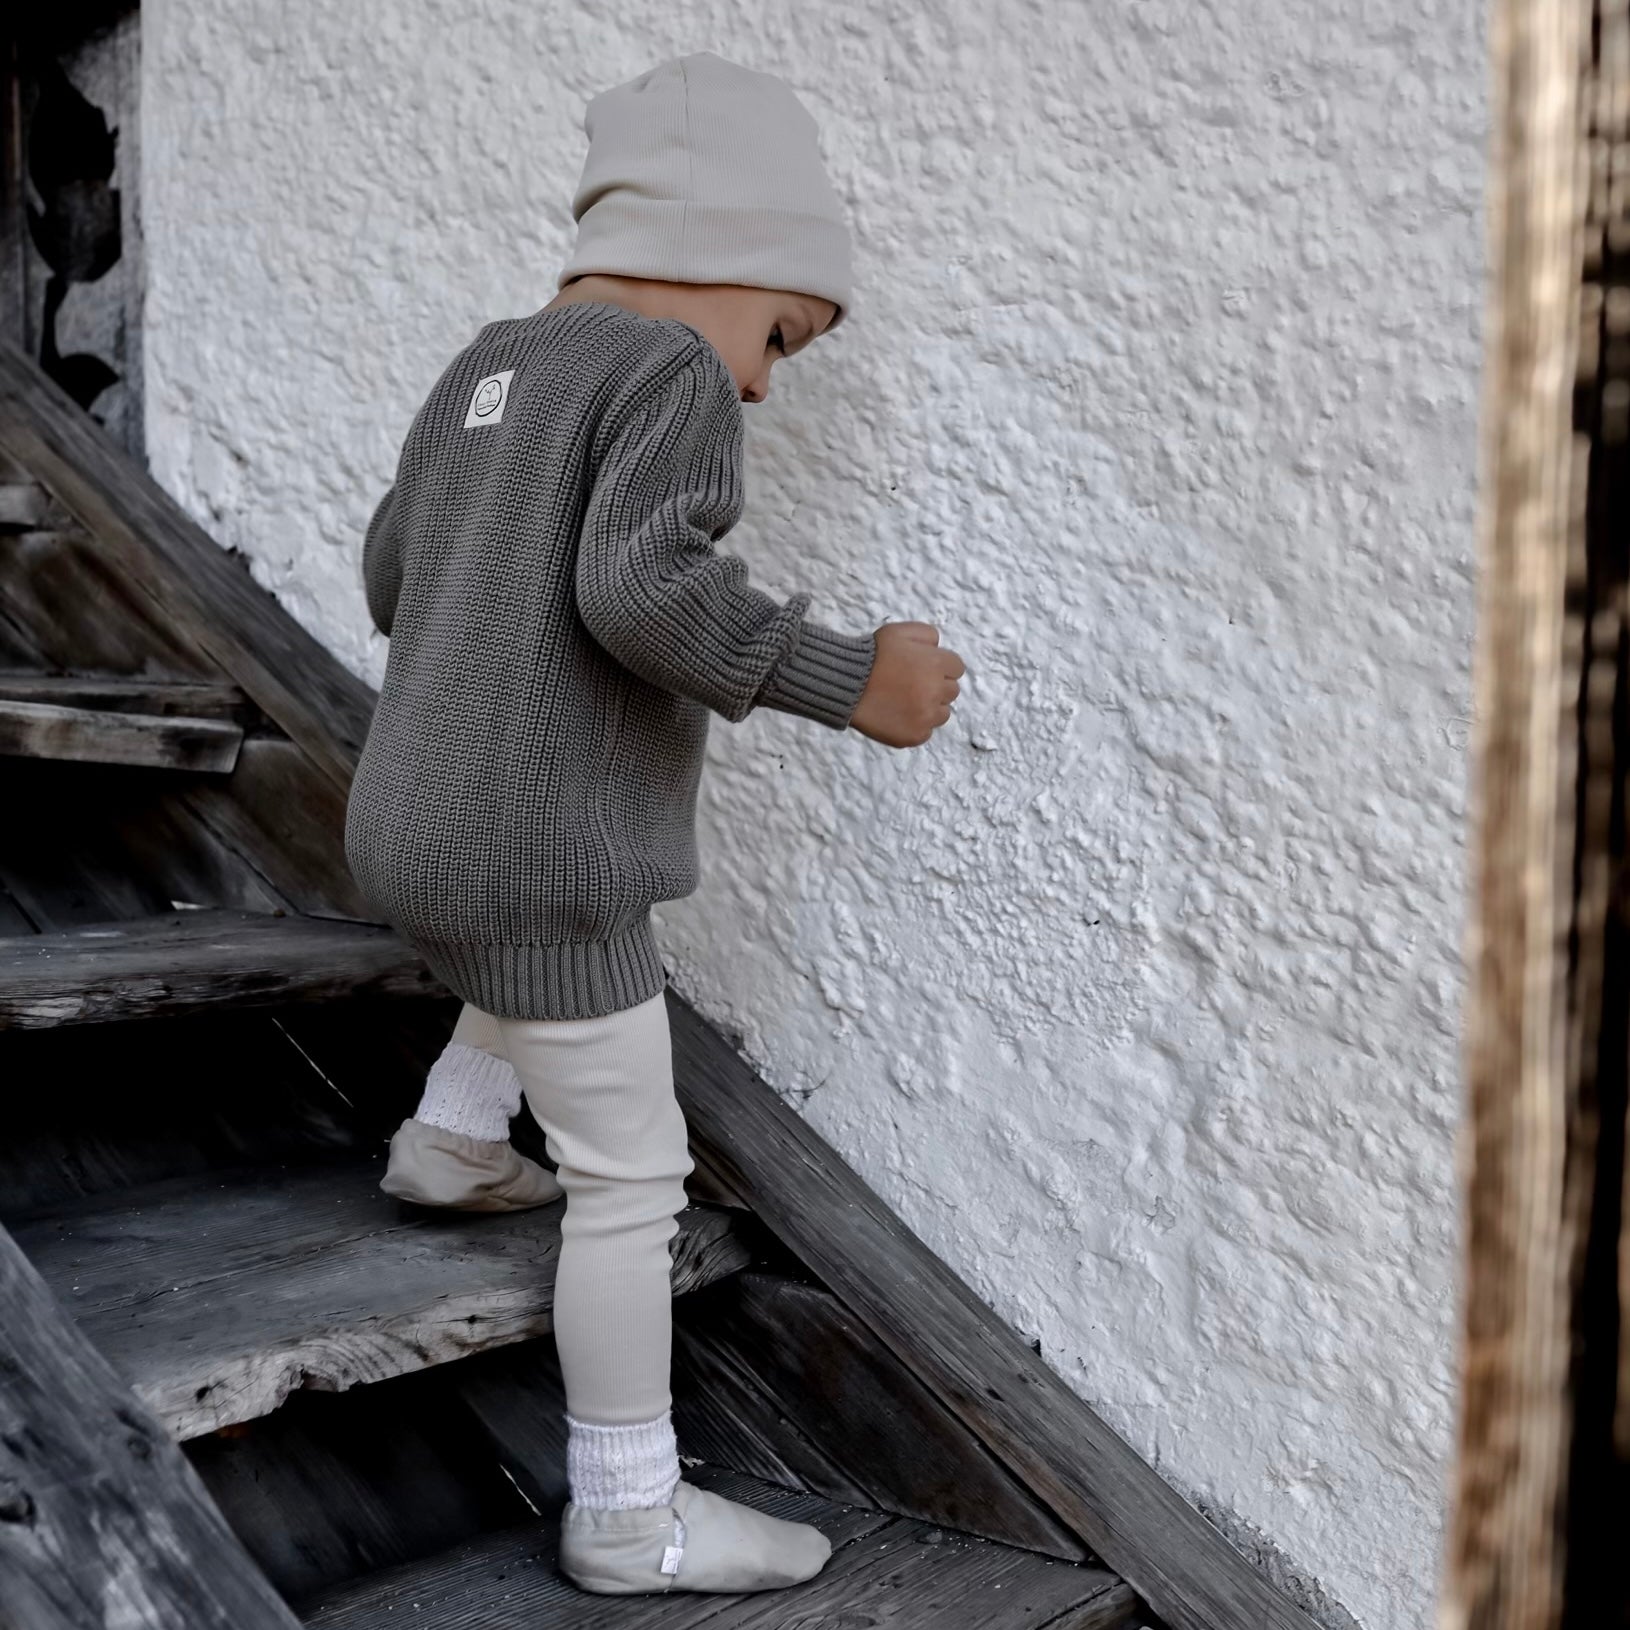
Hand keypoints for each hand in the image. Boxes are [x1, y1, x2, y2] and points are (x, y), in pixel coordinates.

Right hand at [849, 621, 964, 747]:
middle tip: (912, 685)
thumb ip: (927, 634)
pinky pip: (926, 732)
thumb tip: (939, 647)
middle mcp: (936, 691)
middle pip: (952, 691)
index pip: (957, 668)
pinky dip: (915, 725)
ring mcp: (926, 716)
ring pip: (942, 714)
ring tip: (904, 701)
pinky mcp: (915, 735)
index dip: (940, 667)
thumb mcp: (899, 631)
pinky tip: (898, 715)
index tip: (923, 669)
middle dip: (937, 687)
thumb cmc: (870, 656)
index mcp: (936, 664)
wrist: (844, 684)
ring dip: (929, 708)